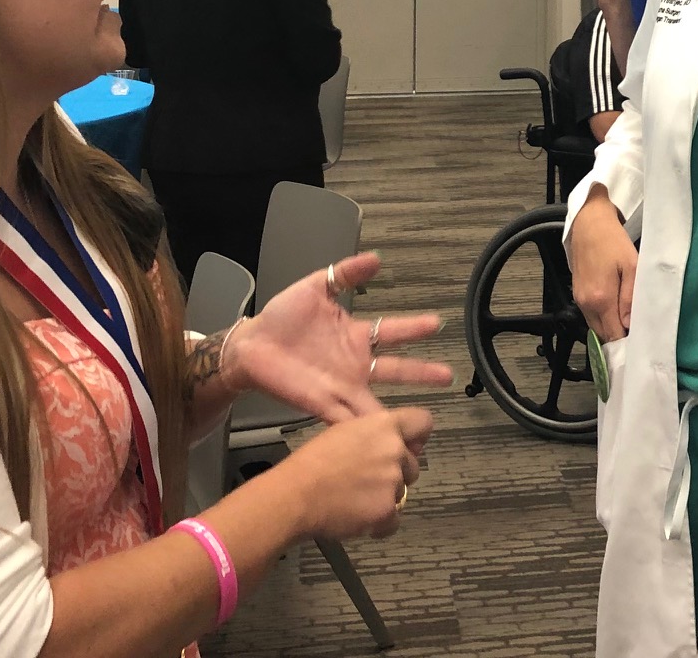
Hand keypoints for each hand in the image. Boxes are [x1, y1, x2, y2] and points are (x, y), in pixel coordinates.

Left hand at [227, 252, 452, 422]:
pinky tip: (378, 438)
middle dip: (421, 372)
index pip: (391, 331)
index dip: (414, 328)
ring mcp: (340, 386)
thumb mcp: (314, 287)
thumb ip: (344, 274)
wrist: (251, 346)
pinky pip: (346, 419)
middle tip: (447, 375)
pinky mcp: (321, 403)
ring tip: (420, 421)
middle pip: (394, 369)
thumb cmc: (281, 317)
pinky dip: (362, 429)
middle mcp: (353, 363)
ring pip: (376, 401)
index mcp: (354, 335)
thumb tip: (374, 258)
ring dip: (396, 412)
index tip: (437, 324)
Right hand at [286, 407, 431, 541]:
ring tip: (356, 499)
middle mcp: (395, 450)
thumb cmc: (312, 462)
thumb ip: (373, 435)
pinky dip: (380, 523)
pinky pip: (394, 520)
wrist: (296, 494)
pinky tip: (358, 518)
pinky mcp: (388, 510)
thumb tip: (388, 443)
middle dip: (397, 474)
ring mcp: (394, 481)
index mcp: (384, 425)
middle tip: (369, 480)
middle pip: (413, 465)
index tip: (409, 447)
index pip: (423, 422)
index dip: (417, 437)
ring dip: (385, 498)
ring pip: (402, 493)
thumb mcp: (344, 432)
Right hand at [570, 189, 636, 341]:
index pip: (613, 336)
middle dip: (619, 338)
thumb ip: (630, 297)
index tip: (641, 341)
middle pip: (603, 335)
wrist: (589, 223)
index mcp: (601, 299)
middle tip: (638, 334)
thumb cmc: (612, 241)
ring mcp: (579, 299)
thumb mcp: (631, 265)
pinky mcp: (577, 293)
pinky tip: (616, 308)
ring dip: (611, 327)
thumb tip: (630, 325)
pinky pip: (591, 315)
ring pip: (596, 326)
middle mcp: (586, 304)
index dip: (627, 343)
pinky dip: (603, 317)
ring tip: (629, 321)